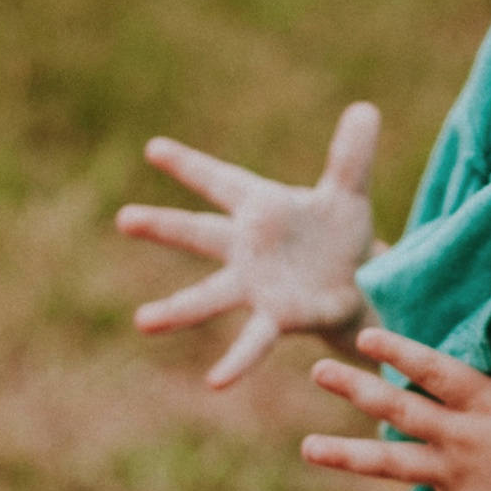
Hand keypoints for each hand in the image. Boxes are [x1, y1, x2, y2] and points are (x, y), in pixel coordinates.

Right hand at [116, 103, 380, 387]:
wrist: (360, 286)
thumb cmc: (341, 236)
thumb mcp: (349, 193)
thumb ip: (351, 155)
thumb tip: (366, 108)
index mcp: (260, 209)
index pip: (220, 181)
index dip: (190, 165)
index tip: (154, 148)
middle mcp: (247, 249)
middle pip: (199, 233)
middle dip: (164, 226)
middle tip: (124, 218)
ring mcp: (256, 287)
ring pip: (210, 296)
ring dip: (177, 311)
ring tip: (143, 323)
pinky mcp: (277, 318)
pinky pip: (251, 342)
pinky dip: (235, 361)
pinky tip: (215, 382)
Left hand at [301, 323, 490, 490]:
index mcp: (484, 405)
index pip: (434, 370)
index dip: (399, 351)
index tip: (364, 336)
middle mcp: (458, 437)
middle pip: (398, 409)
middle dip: (356, 388)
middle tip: (317, 371)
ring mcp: (453, 476)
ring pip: (391, 464)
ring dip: (347, 457)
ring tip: (307, 449)